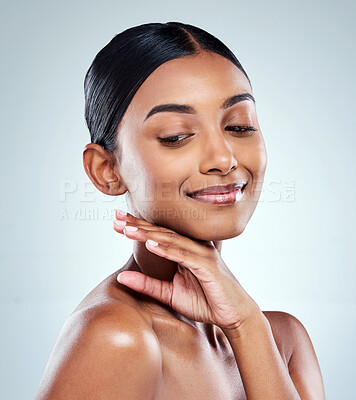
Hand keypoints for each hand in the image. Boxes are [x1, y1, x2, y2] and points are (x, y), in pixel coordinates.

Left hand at [113, 210, 261, 330]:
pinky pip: (184, 255)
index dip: (137, 227)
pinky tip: (151, 244)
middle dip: (137, 224)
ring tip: (127, 229)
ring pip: (170, 240)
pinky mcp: (207, 265)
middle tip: (116, 217)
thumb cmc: (205, 302)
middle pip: (161, 232)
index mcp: (184, 250)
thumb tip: (121, 277)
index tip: (117, 221)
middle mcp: (193, 247)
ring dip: (147, 234)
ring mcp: (201, 253)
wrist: (233, 315)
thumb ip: (147, 285)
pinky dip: (167, 249)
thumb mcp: (170, 294)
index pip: (157, 235)